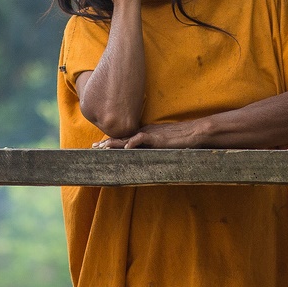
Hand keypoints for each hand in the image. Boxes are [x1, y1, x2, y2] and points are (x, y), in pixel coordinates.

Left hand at [93, 120, 209, 148]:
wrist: (193, 132)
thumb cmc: (181, 139)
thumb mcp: (164, 144)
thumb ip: (154, 147)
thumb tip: (148, 155)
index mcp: (145, 133)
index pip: (125, 138)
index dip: (112, 142)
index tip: (100, 146)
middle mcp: (145, 132)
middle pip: (122, 137)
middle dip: (107, 142)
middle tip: (94, 147)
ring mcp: (150, 133)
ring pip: (127, 138)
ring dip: (114, 143)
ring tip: (103, 147)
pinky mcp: (156, 137)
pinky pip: (141, 139)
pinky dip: (132, 143)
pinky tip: (125, 148)